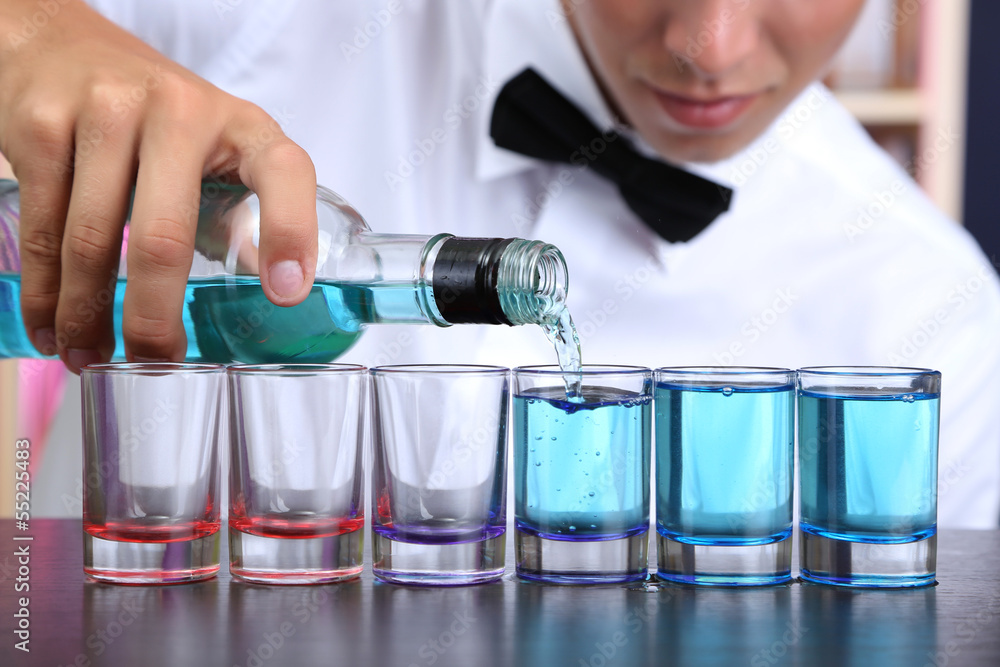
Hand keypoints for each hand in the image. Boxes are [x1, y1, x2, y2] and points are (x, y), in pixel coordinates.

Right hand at [0, 0, 317, 371]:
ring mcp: (105, 113)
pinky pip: (42, 228)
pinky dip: (44, 291)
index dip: (291, 233)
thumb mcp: (220, 150)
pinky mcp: (43, 126)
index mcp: (240, 125)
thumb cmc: (158, 116)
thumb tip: (276, 288)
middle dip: (154, 318)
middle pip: (165, 237)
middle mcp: (179, 112)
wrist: (66, 46)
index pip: (283, 172)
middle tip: (153, 364)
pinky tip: (53, 324)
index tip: (286, 296)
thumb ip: (244, 214)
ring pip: (91, 241)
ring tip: (91, 357)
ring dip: (87, 316)